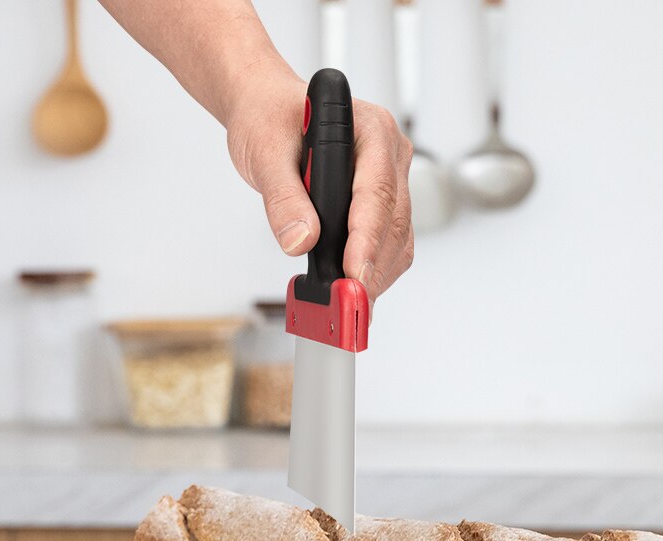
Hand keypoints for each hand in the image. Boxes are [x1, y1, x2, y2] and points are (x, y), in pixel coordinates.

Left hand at [226, 71, 413, 317]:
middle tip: (349, 306)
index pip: (377, 193)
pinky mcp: (382, 204)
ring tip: (349, 306)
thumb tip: (301, 240)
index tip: (354, 275)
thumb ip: (283, 197)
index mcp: (370, 131)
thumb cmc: (270, 119)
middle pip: (394, 223)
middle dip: (373, 269)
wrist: (268, 112)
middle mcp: (389, 156)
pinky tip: (353, 289)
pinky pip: (389, 244)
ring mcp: (391, 181)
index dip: (367, 240)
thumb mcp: (264, 153)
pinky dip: (373, 271)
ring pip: (398, 239)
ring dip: (376, 276)